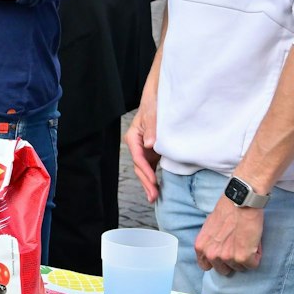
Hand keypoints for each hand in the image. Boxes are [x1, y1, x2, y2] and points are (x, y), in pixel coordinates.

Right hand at [127, 85, 161, 203]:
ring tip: (154, 197)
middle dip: (146, 182)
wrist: (159, 96)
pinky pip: (151, 167)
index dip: (145, 170)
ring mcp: (144, 149)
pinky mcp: (152, 151)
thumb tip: (150, 144)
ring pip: (144, 169)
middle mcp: (137, 144)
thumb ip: (151, 128)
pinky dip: (153, 177)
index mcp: (133, 136)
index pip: (138, 157)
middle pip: (139, 167)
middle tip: (153, 195)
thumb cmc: (154, 102)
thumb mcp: (153, 113)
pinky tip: (157, 188)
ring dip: (148, 183)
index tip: (153, 181)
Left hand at [195, 195, 262, 275]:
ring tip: (247, 240)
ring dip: (245, 257)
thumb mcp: (209, 227)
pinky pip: (253, 264)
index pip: (206, 266)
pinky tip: (254, 242)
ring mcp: (227, 257)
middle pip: (224, 270)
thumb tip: (216, 249)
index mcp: (201, 247)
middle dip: (232, 261)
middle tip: (239, 247)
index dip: (217, 261)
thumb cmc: (228, 209)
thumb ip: (210, 242)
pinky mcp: (243, 257)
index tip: (224, 255)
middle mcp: (211, 255)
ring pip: (239, 267)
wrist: (242, 202)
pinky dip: (256, 255)